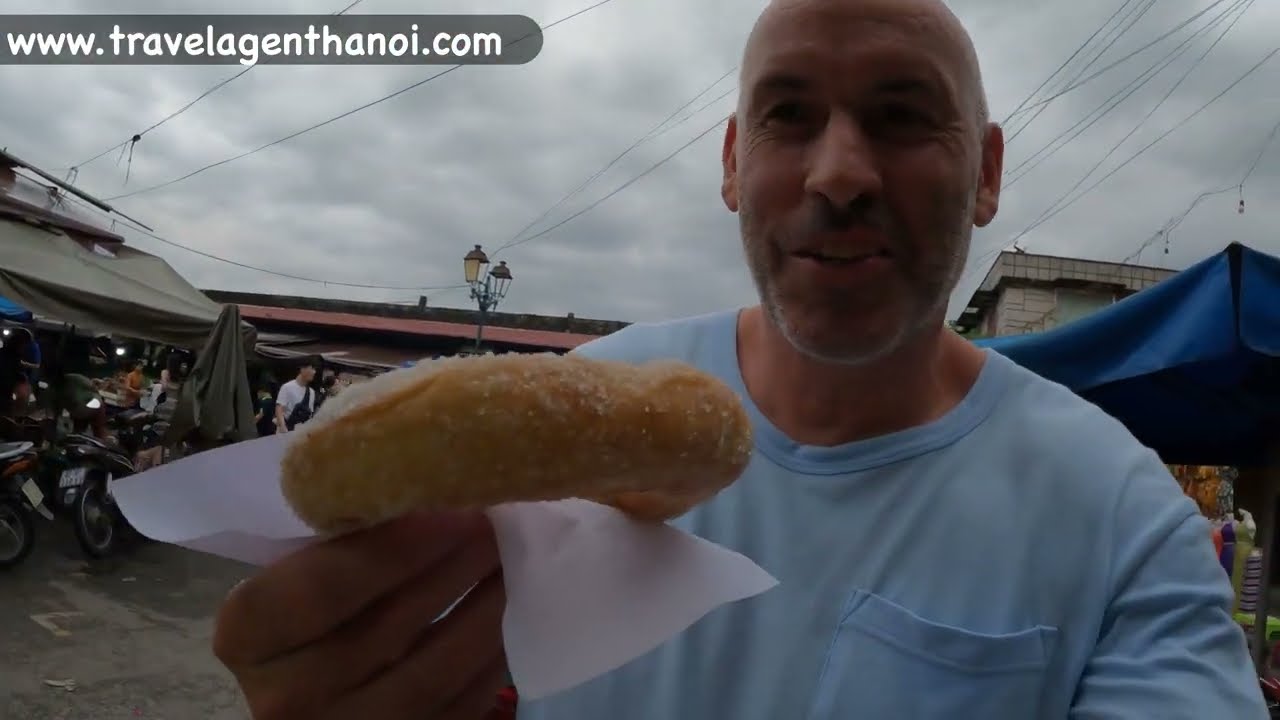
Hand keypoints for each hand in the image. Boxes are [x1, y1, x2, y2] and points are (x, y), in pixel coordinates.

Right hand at [213, 511, 506, 718]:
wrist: (308, 686)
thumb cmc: (303, 601)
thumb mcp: (295, 566)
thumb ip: (337, 533)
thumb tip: (424, 469)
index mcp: (247, 634)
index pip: (321, 588)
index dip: (392, 548)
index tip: (450, 507)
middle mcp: (285, 696)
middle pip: (386, 627)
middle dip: (452, 567)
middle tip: (497, 520)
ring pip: (433, 671)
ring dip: (486, 608)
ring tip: (514, 558)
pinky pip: (460, 706)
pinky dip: (495, 655)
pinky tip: (513, 610)